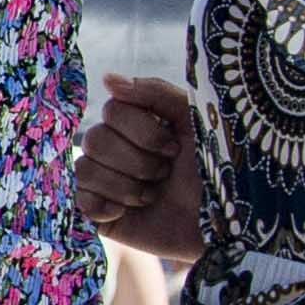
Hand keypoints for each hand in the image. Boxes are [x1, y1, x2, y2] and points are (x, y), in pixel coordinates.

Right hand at [80, 77, 206, 267]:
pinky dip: (104, 205)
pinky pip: (78, 200)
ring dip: (125, 185)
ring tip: (151, 197)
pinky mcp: (99, 215)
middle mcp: (118, 149)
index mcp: (139, 124)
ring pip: (85, 169)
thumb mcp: (194, 121)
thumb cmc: (218, 170)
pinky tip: (125, 212)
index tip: (174, 147)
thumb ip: (155, 93)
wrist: (226, 226)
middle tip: (165, 175)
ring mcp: (106, 182)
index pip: (112, 110)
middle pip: (95, 139)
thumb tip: (108, 78)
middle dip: (137, 161)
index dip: (142, 131)